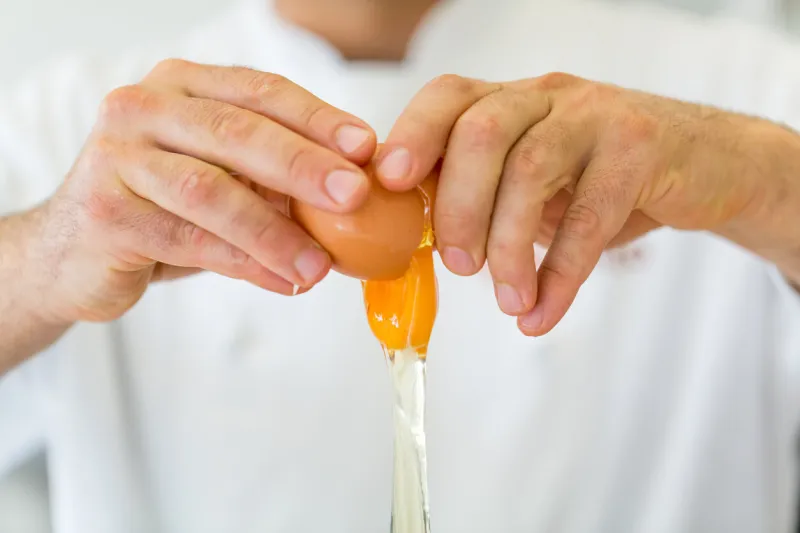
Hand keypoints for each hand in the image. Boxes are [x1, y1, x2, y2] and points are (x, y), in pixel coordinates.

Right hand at [41, 59, 376, 322]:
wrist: (76, 250)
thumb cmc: (166, 207)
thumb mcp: (223, 177)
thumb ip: (275, 178)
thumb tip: (358, 195)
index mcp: (183, 85)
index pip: (260, 91)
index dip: (318, 118)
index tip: (367, 148)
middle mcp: (144, 107)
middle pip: (237, 132)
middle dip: (303, 165)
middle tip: (355, 196)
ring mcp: (117, 156)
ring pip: (211, 190)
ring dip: (275, 232)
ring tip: (320, 266)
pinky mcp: (106, 212)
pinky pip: (188, 239)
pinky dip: (243, 263)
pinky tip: (282, 281)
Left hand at [375, 73, 794, 335]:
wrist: (706, 166)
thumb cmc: (598, 177)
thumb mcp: (531, 178)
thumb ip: (479, 192)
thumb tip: (407, 241)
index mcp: (510, 98)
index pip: (448, 98)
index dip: (412, 136)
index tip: (389, 185)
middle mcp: (548, 96)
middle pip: (482, 133)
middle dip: (459, 206)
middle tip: (457, 265)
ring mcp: (597, 116)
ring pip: (532, 170)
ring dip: (508, 247)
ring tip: (506, 299)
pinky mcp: (643, 147)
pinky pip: (590, 217)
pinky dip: (561, 275)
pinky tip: (542, 314)